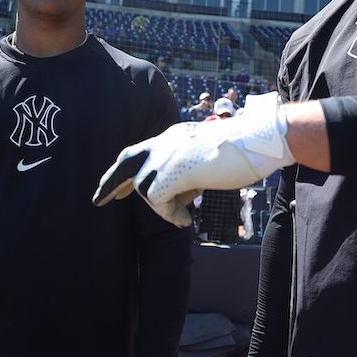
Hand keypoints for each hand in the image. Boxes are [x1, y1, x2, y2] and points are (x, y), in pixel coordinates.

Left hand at [94, 92, 293, 226]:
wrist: (258, 141)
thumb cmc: (244, 152)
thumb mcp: (208, 159)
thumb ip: (188, 173)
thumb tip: (177, 198)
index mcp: (175, 137)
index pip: (141, 151)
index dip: (125, 169)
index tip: (117, 187)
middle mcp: (166, 142)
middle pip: (126, 161)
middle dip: (110, 183)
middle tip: (98, 201)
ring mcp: (168, 155)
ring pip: (144, 187)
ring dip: (161, 207)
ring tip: (183, 214)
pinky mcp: (173, 171)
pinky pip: (157, 201)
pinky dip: (169, 215)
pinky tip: (186, 220)